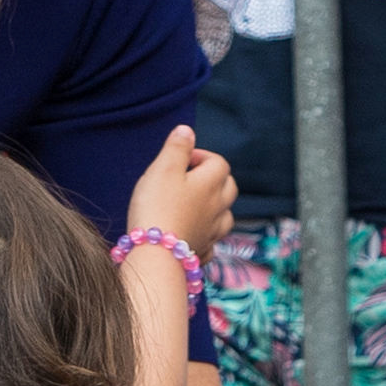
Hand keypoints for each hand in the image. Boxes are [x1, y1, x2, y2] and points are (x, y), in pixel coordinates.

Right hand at [128, 122, 236, 259]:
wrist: (156, 254)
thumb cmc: (157, 207)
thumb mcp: (163, 169)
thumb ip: (177, 148)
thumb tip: (187, 131)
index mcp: (211, 183)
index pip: (219, 162)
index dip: (202, 156)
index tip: (182, 159)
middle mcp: (218, 208)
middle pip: (229, 188)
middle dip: (214, 180)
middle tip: (190, 179)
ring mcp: (212, 232)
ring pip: (224, 216)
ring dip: (214, 208)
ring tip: (194, 206)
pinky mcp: (201, 252)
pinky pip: (211, 242)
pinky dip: (205, 235)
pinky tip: (193, 235)